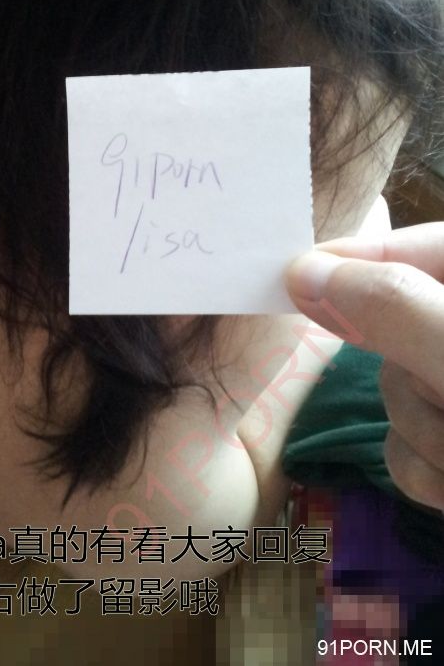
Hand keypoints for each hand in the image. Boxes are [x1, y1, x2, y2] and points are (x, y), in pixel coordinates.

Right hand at [284, 222, 443, 511]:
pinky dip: (422, 470)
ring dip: (415, 432)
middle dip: (402, 373)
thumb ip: (394, 307)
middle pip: (399, 328)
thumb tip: (304, 270)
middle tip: (437, 398)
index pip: (417, 246)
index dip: (356, 255)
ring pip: (395, 390)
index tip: (287, 273)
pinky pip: (406, 441)